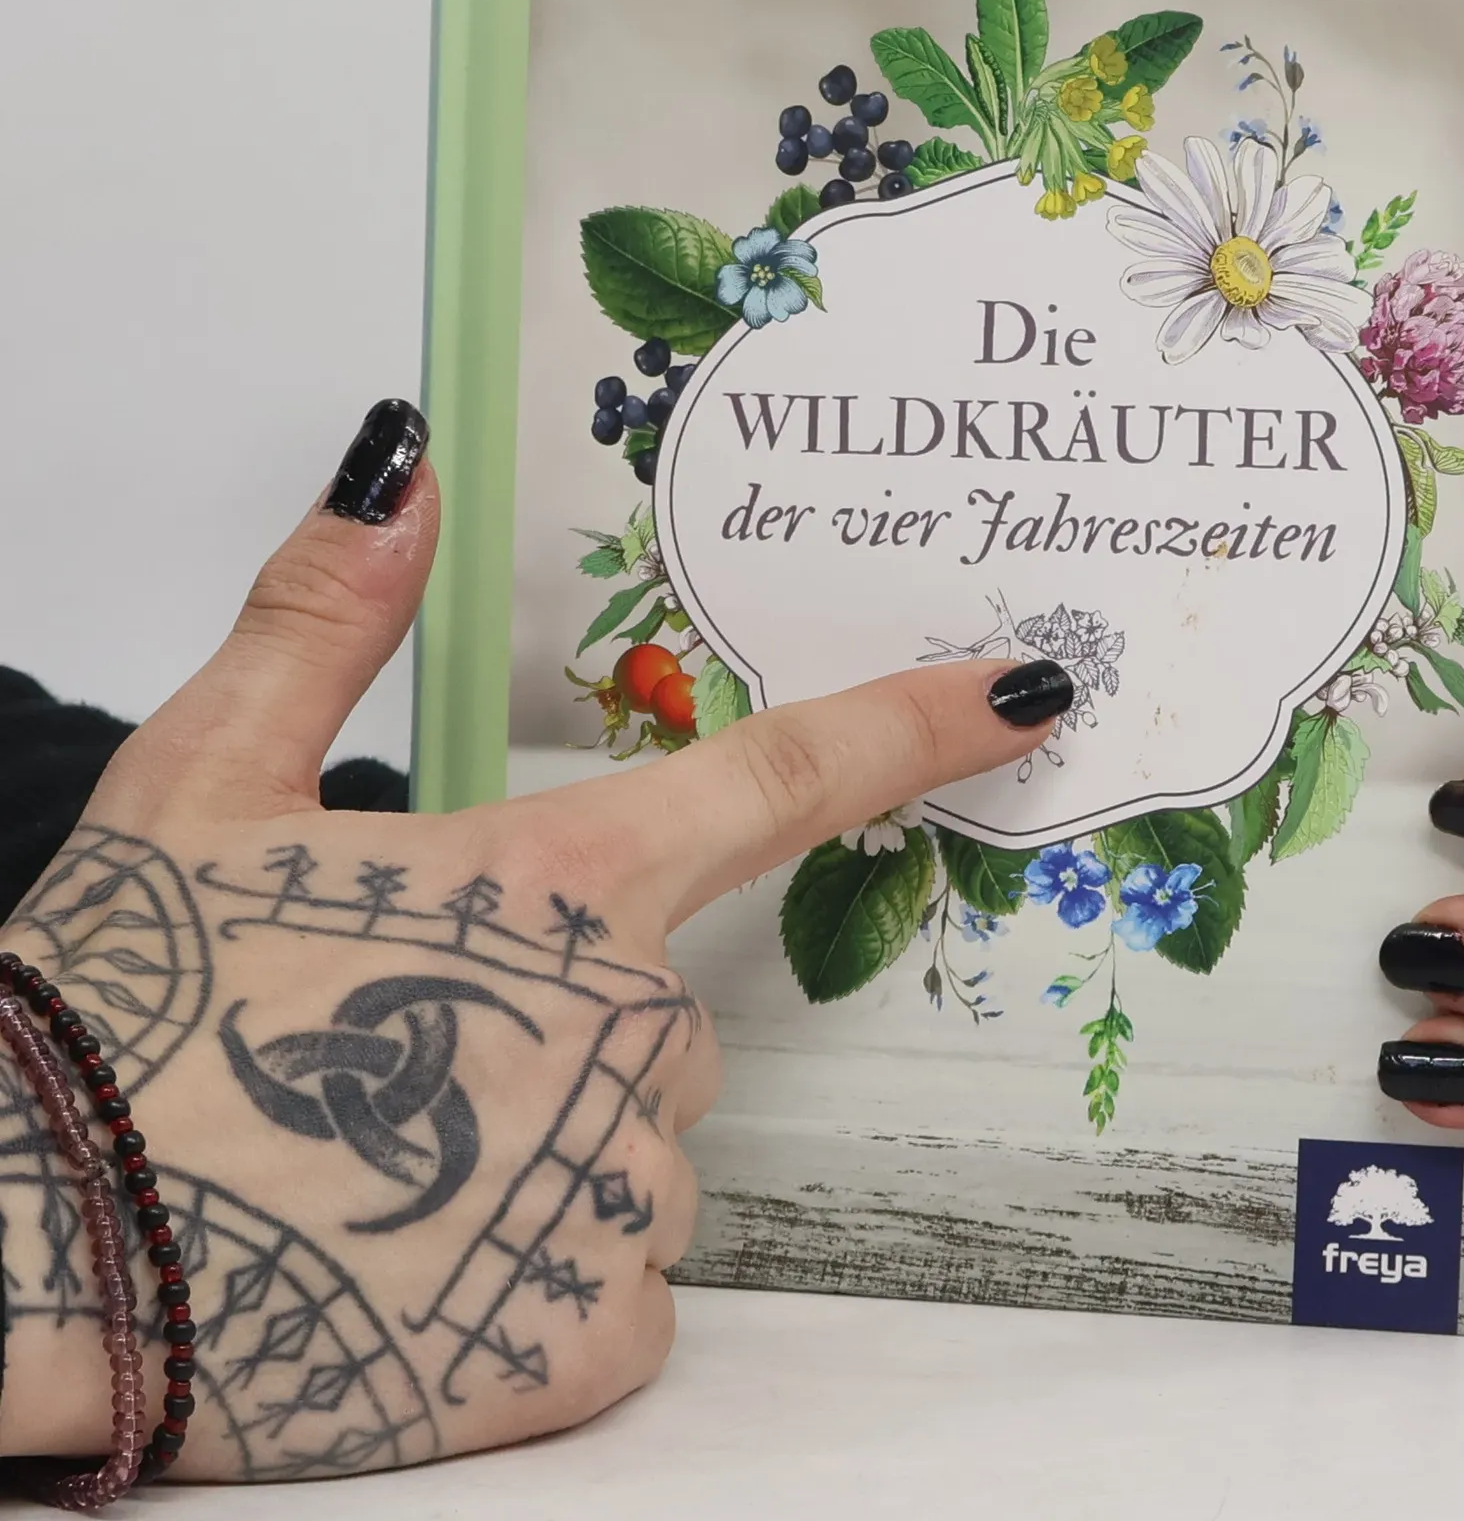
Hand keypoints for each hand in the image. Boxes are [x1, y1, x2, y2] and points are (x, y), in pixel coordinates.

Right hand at [0, 402, 1067, 1481]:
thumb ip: (329, 609)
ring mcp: (620, 1194)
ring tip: (385, 1168)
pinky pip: (611, 1277)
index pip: (790, 771)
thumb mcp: (203, 777)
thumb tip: (401, 458)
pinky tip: (413, 1269)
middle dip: (559, 1018)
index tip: (1030, 688)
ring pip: (638, 1146)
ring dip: (543, 1147)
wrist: (20, 1259)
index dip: (922, 721)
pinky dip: (533, 1271)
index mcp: (560, 880)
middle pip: (662, 1005)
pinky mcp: (590, 1338)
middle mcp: (628, 1031)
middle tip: (398, 1053)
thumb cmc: (117, 1011)